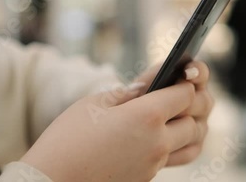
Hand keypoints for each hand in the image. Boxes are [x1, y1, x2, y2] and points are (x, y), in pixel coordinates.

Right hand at [21, 61, 211, 181]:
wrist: (51, 181)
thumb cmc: (67, 139)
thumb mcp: (95, 103)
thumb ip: (130, 91)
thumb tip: (153, 81)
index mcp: (146, 116)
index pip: (185, 94)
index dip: (184, 81)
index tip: (180, 74)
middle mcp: (157, 142)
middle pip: (194, 119)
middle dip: (194, 102)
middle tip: (184, 90)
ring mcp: (155, 164)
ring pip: (193, 142)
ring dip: (192, 125)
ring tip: (182, 112)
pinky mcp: (148, 177)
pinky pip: (177, 158)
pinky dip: (181, 144)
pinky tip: (170, 134)